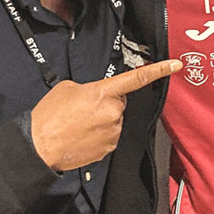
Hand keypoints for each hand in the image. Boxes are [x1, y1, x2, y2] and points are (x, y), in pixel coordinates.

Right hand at [31, 59, 181, 171]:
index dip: (158, 70)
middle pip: (120, 103)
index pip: (137, 78)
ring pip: (115, 121)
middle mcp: (113, 112)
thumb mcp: (68, 89)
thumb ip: (91, 89)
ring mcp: (113, 131)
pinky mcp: (109, 148)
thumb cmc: (49, 116)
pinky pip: (110, 136)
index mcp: (104, 93)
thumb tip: (99, 97)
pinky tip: (82, 136)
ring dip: (103, 121)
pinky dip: (99, 136)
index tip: (176, 65)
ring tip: (79, 125)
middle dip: (107, 104)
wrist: (37, 146)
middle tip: (84, 110)